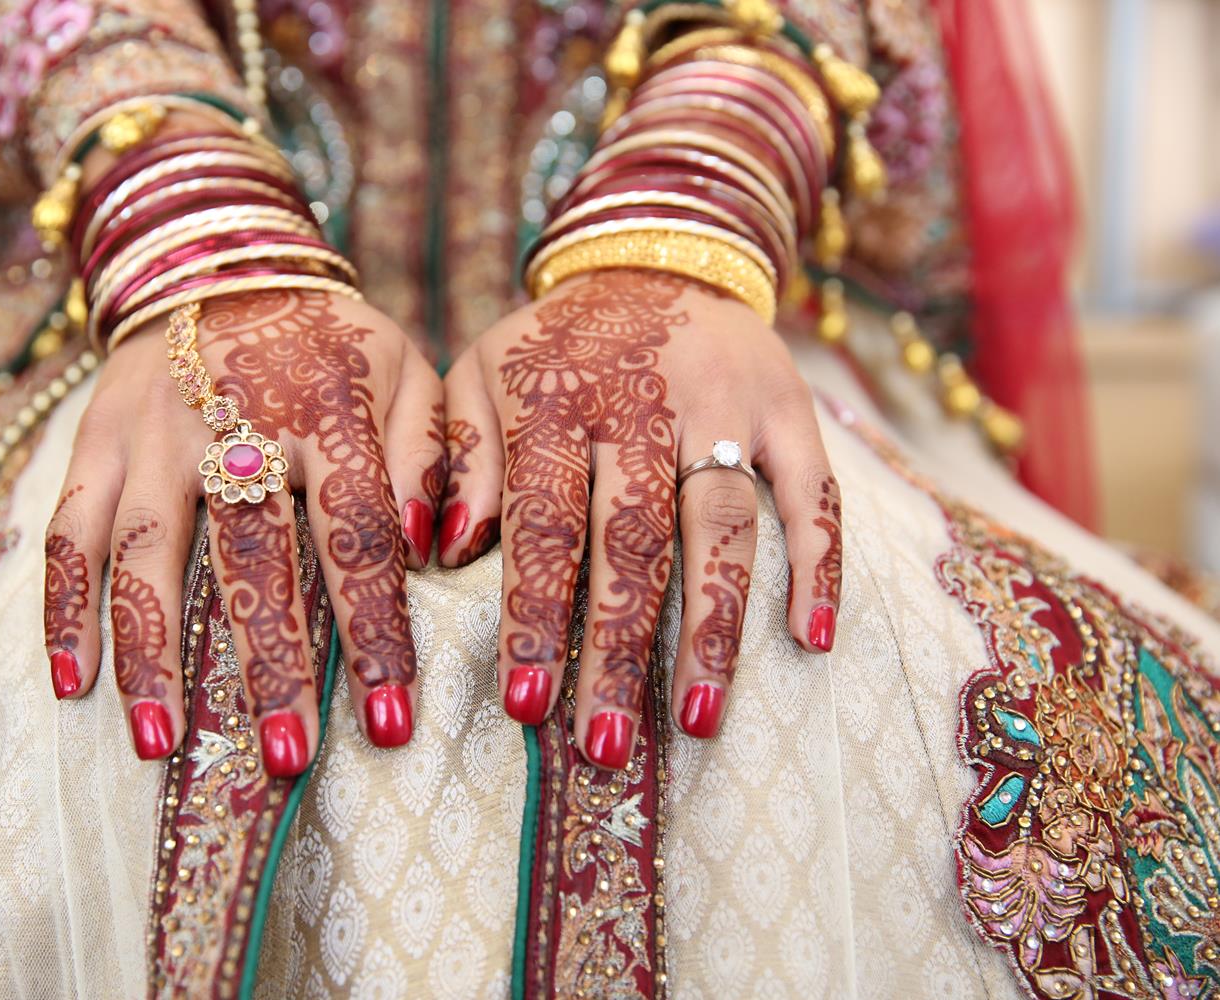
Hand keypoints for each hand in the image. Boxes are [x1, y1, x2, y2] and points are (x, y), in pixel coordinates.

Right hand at [44, 290, 443, 770]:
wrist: (220, 263)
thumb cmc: (331, 342)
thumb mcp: (405, 367)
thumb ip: (429, 450)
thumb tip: (435, 547)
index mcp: (327, 405)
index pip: (357, 532)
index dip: (374, 630)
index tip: (389, 720)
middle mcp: (233, 417)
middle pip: (251, 556)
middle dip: (269, 665)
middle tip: (284, 757)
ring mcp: (153, 431)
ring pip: (145, 552)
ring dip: (150, 653)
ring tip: (162, 743)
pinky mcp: (95, 439)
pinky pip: (68, 528)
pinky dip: (64, 606)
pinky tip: (73, 684)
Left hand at [441, 269, 841, 768]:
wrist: (655, 257)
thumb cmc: (552, 344)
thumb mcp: (479, 374)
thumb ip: (457, 455)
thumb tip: (445, 550)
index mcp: (556, 399)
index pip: (542, 523)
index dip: (534, 616)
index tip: (527, 705)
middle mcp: (643, 404)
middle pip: (632, 542)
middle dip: (616, 649)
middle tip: (604, 743)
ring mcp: (725, 406)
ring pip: (722, 527)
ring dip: (712, 627)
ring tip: (697, 719)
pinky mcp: (789, 407)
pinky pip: (813, 489)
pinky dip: (820, 562)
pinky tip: (812, 639)